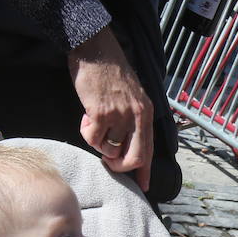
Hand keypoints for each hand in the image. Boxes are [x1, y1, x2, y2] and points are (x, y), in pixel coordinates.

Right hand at [69, 26, 153, 190]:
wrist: (95, 50)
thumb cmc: (110, 73)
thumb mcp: (131, 96)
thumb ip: (132, 119)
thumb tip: (124, 145)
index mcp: (147, 113)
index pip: (150, 149)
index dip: (146, 171)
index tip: (144, 186)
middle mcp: (137, 116)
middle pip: (135, 157)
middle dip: (120, 165)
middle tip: (108, 160)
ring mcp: (120, 115)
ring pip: (109, 148)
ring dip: (98, 142)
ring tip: (94, 124)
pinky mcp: (101, 113)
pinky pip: (93, 138)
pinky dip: (87, 133)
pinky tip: (87, 116)